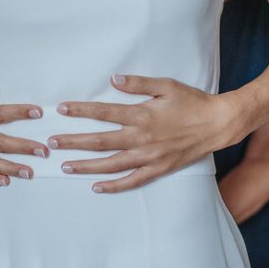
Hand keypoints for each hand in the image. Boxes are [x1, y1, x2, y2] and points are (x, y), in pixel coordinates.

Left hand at [47, 74, 248, 192]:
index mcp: (141, 115)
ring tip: (65, 166)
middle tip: (51, 143)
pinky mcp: (158, 169)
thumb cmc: (192, 102)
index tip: (60, 109)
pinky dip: (113, 186)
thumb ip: (138, 84)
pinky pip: (131, 181)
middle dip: (73, 142)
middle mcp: (141, 138)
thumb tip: (113, 79)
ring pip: (110, 164)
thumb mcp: (166, 86)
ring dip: (86, 166)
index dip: (80, 110)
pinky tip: (96, 187)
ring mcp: (149, 157)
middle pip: (99, 142)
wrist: (217, 124)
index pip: (103, 113)